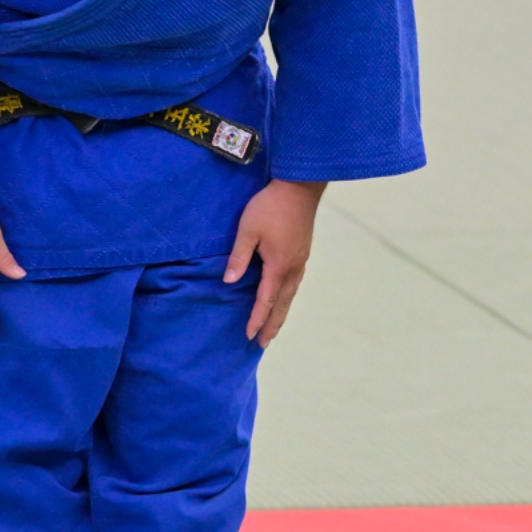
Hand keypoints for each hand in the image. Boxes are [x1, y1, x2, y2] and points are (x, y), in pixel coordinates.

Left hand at [225, 180, 325, 346]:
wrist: (299, 187)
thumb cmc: (270, 206)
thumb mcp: (248, 230)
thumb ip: (239, 257)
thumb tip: (228, 282)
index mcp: (278, 266)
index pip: (266, 300)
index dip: (257, 319)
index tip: (249, 336)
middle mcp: (293, 268)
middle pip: (282, 304)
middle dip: (272, 325)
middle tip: (264, 344)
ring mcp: (300, 261)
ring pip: (291, 295)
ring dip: (282, 314)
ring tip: (275, 328)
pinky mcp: (303, 253)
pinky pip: (295, 284)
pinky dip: (288, 298)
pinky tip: (285, 298)